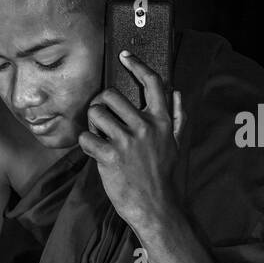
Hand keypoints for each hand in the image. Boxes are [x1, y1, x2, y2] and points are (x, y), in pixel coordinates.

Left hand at [77, 50, 186, 231]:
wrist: (155, 208)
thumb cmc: (162, 176)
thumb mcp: (176, 145)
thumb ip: (177, 117)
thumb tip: (177, 92)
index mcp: (162, 121)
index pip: (153, 83)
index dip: (137, 65)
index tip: (125, 55)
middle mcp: (146, 127)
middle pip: (111, 95)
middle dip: (100, 104)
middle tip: (101, 119)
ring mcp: (127, 141)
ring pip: (95, 113)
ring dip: (91, 124)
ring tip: (99, 137)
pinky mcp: (110, 156)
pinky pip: (86, 138)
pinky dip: (85, 144)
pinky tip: (95, 153)